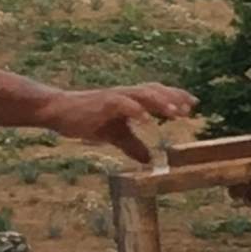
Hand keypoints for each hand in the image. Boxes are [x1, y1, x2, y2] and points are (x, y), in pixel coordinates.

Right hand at [35, 82, 193, 161]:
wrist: (57, 111)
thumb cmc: (86, 119)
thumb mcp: (114, 136)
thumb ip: (132, 145)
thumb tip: (149, 160)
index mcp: (130, 100)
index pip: (157, 94)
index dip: (175, 97)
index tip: (193, 104)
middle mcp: (125, 95)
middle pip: (154, 90)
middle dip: (173, 98)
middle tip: (189, 108)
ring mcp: (113, 97)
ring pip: (142, 94)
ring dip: (160, 102)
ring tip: (175, 112)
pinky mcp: (101, 103)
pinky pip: (121, 103)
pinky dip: (135, 109)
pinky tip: (146, 119)